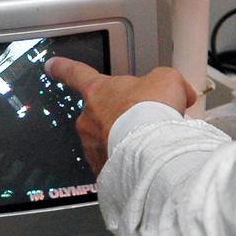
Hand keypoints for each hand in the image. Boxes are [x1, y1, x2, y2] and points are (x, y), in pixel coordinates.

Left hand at [47, 58, 198, 173]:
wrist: (152, 150)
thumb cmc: (152, 111)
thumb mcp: (167, 80)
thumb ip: (168, 83)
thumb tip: (183, 94)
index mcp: (98, 91)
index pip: (75, 73)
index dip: (63, 68)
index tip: (51, 66)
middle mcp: (88, 118)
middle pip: (100, 113)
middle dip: (121, 116)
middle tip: (145, 119)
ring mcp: (92, 145)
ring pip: (108, 139)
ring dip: (126, 139)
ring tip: (150, 142)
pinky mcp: (102, 170)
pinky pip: (114, 162)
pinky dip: (128, 161)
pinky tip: (147, 160)